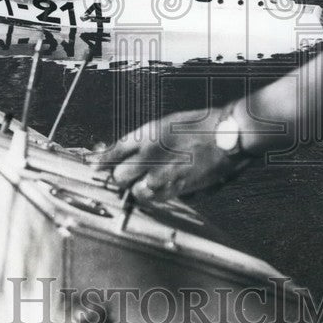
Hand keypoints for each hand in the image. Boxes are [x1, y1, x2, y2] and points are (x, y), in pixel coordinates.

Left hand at [90, 108, 245, 201]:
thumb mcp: (170, 124)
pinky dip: (154, 196)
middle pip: (119, 176)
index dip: (101, 159)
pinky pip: (153, 199)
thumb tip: (129, 153)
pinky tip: (160, 189)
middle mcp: (149, 155)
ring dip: (138, 188)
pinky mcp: (175, 189)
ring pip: (134, 191)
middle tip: (128, 175)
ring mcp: (161, 174)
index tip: (93, 164)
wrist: (229, 134)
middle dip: (122, 176)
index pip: (113, 151)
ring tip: (148, 182)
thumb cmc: (203, 125)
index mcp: (147, 134)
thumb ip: (147, 140)